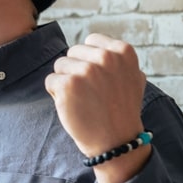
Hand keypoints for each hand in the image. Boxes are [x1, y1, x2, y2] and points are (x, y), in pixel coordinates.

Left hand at [45, 33, 148, 182]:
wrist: (116, 140)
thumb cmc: (121, 110)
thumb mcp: (132, 77)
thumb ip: (117, 58)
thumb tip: (97, 45)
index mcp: (123, 51)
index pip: (90, 41)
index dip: (89, 61)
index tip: (99, 80)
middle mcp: (106, 57)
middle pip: (72, 52)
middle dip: (76, 71)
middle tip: (91, 93)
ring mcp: (86, 70)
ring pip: (59, 66)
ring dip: (65, 82)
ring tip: (83, 99)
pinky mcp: (68, 85)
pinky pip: (50, 81)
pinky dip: (56, 94)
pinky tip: (72, 106)